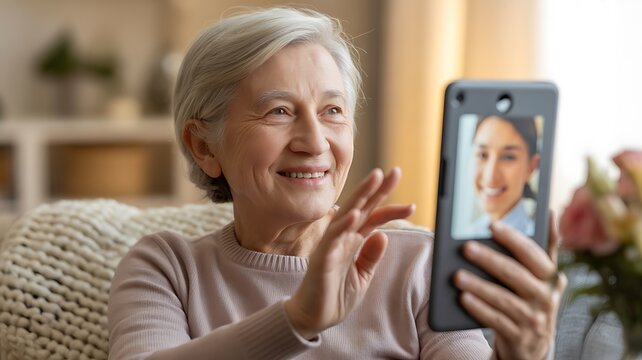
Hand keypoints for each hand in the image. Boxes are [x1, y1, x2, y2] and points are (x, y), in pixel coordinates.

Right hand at [284, 167, 414, 338]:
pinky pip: (332, 240)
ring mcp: (331, 246)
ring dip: (360, 196)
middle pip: (361, 207)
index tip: (412, 205)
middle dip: (377, 189)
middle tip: (394, 172)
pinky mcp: (321, 259)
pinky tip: (354, 214)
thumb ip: (371, 255)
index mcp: (352, 241)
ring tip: (374, 179)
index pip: (373, 218)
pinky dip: (343, 226)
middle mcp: (341, 238)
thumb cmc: (334, 295)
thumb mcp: (362, 275)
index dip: (390, 209)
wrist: (313, 317)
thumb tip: (383, 235)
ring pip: (346, 215)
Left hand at [453, 214, 566, 359]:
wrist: (532, 345)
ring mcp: (534, 318)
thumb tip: (550, 210)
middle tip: (466, 247)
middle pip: (516, 274)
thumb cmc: (530, 299)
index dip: (514, 238)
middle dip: (490, 259)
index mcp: (551, 276)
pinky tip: (464, 298)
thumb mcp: (540, 276)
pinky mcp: (520, 336)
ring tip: (457, 275)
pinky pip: (496, 320)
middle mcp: (546, 297)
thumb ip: (542, 248)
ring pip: (503, 298)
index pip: (533, 253)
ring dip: (479, 286)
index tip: (493, 225)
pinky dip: (479, 308)